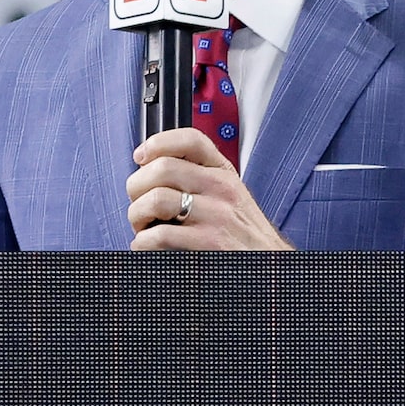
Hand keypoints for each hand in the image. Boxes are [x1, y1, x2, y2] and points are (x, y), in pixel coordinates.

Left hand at [127, 128, 291, 249]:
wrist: (268, 266)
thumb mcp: (229, 198)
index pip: (190, 140)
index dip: (157, 143)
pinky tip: (149, 247)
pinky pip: (159, 235)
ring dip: (137, 216)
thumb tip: (150, 172)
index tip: (141, 158)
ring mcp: (218, 216)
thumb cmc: (241, 236)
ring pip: (156, 199)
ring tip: (143, 228)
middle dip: (136, 188)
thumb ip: (198, 181)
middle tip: (140, 206)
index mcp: (224, 174)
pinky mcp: (210, 244)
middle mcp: (222, 189)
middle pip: (162, 168)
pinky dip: (143, 243)